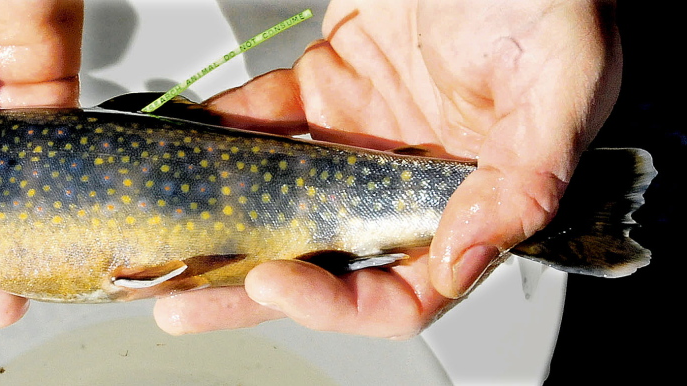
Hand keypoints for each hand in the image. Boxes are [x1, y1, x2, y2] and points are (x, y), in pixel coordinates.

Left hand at [154, 0, 620, 337]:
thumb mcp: (558, 82)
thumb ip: (523, 179)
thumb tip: (465, 260)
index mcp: (472, 196)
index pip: (404, 289)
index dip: (336, 304)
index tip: (274, 282)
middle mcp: (408, 178)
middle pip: (324, 259)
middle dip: (249, 287)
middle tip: (182, 303)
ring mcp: (363, 135)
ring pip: (283, 200)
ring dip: (223, 223)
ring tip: (163, 242)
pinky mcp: (328, 86)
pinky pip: (267, 120)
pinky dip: (224, 134)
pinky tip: (185, 148)